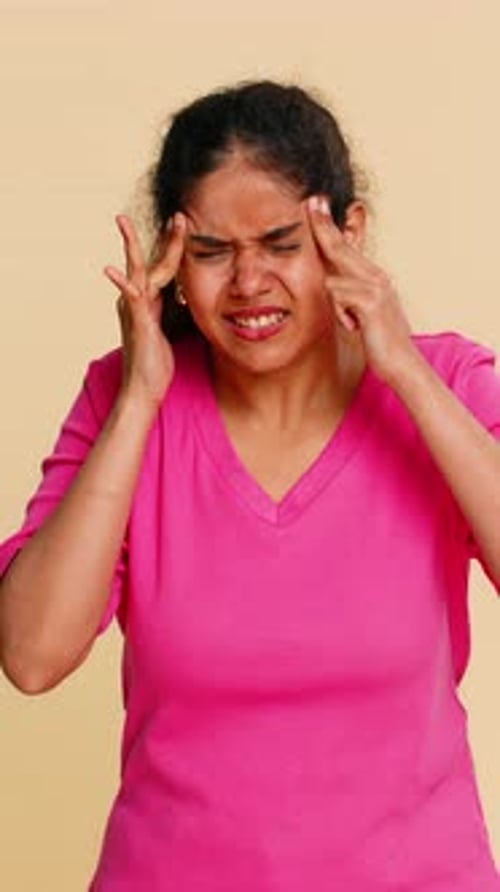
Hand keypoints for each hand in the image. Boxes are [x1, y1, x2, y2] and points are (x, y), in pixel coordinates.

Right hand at [104, 213, 185, 406]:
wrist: (144, 388)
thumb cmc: (158, 363)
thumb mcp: (174, 330)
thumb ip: (178, 311)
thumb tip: (192, 298)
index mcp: (150, 300)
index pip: (165, 267)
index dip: (175, 247)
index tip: (185, 225)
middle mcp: (139, 300)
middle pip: (150, 261)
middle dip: (164, 238)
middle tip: (176, 214)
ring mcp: (135, 309)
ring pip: (135, 271)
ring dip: (132, 246)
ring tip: (123, 222)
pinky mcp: (136, 321)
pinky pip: (128, 299)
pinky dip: (121, 283)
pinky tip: (111, 269)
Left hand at [307, 195, 417, 385]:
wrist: (402, 364)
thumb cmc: (381, 342)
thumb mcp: (362, 315)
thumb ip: (349, 297)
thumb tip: (331, 286)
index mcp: (374, 278)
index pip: (348, 248)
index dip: (330, 229)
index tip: (317, 207)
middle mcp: (377, 277)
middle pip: (341, 247)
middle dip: (324, 225)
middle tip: (311, 202)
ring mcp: (376, 287)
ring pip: (333, 279)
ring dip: (336, 306)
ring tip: (354, 325)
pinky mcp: (370, 302)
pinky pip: (338, 295)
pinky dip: (340, 313)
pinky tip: (355, 327)